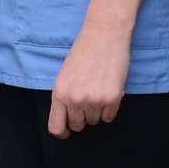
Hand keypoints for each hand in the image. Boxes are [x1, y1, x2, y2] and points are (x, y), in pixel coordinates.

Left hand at [47, 20, 130, 137]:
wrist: (103, 36)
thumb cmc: (82, 54)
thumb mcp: (64, 75)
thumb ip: (63, 97)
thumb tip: (66, 119)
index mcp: (59, 93)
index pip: (56, 127)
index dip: (63, 132)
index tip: (68, 130)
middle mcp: (75, 100)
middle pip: (78, 126)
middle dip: (82, 117)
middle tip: (86, 100)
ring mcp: (94, 100)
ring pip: (94, 121)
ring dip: (96, 111)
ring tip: (97, 90)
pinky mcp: (112, 99)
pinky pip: (110, 117)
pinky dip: (110, 108)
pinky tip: (108, 91)